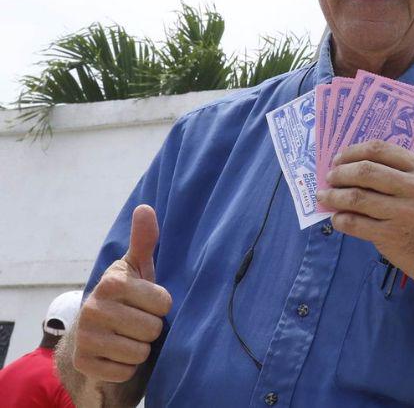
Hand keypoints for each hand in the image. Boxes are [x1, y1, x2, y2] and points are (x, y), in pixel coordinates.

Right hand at [72, 205, 171, 382]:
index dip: (161, 306)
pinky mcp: (84, 363)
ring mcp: (85, 337)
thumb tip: (145, 207)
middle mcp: (93, 308)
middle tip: (137, 322)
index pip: (164, 303)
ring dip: (140, 349)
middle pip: (152, 329)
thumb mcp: (137, 268)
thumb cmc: (127, 295)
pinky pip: (124, 371)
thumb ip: (144, 240)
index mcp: (112, 283)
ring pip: (140, 352)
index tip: (147, 302)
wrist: (97, 331)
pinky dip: (126, 367)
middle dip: (151, 329)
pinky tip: (116, 353)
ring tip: (128, 336)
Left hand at [318, 140, 413, 297]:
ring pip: (356, 197)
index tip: (338, 159)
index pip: (379, 149)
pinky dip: (340, 219)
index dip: (352, 152)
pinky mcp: (392, 235)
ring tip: (325, 197)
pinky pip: (355, 223)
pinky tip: (337, 218)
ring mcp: (405, 212)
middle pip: (365, 171)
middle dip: (340, 173)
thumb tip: (347, 165)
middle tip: (330, 178)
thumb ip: (394, 172)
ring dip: (334, 196)